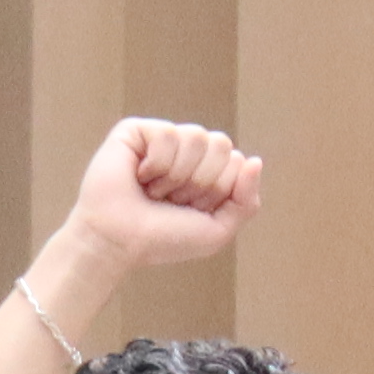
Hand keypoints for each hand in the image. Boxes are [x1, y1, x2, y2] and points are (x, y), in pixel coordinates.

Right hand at [59, 117, 260, 275]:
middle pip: (222, 144)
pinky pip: (168, 134)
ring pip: (197, 136)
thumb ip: (246, 200)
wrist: (119, 242)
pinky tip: (139, 176)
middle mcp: (187, 151)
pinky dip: (156, 163)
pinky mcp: (135, 131)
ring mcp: (161, 139)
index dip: (218, 191)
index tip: (190, 210)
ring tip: (154, 190)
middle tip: (172, 200)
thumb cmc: (163, 239)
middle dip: (201, 181)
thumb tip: (254, 160)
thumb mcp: (217, 230)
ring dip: (177, 175)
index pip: (238, 161)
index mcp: (208, 170)